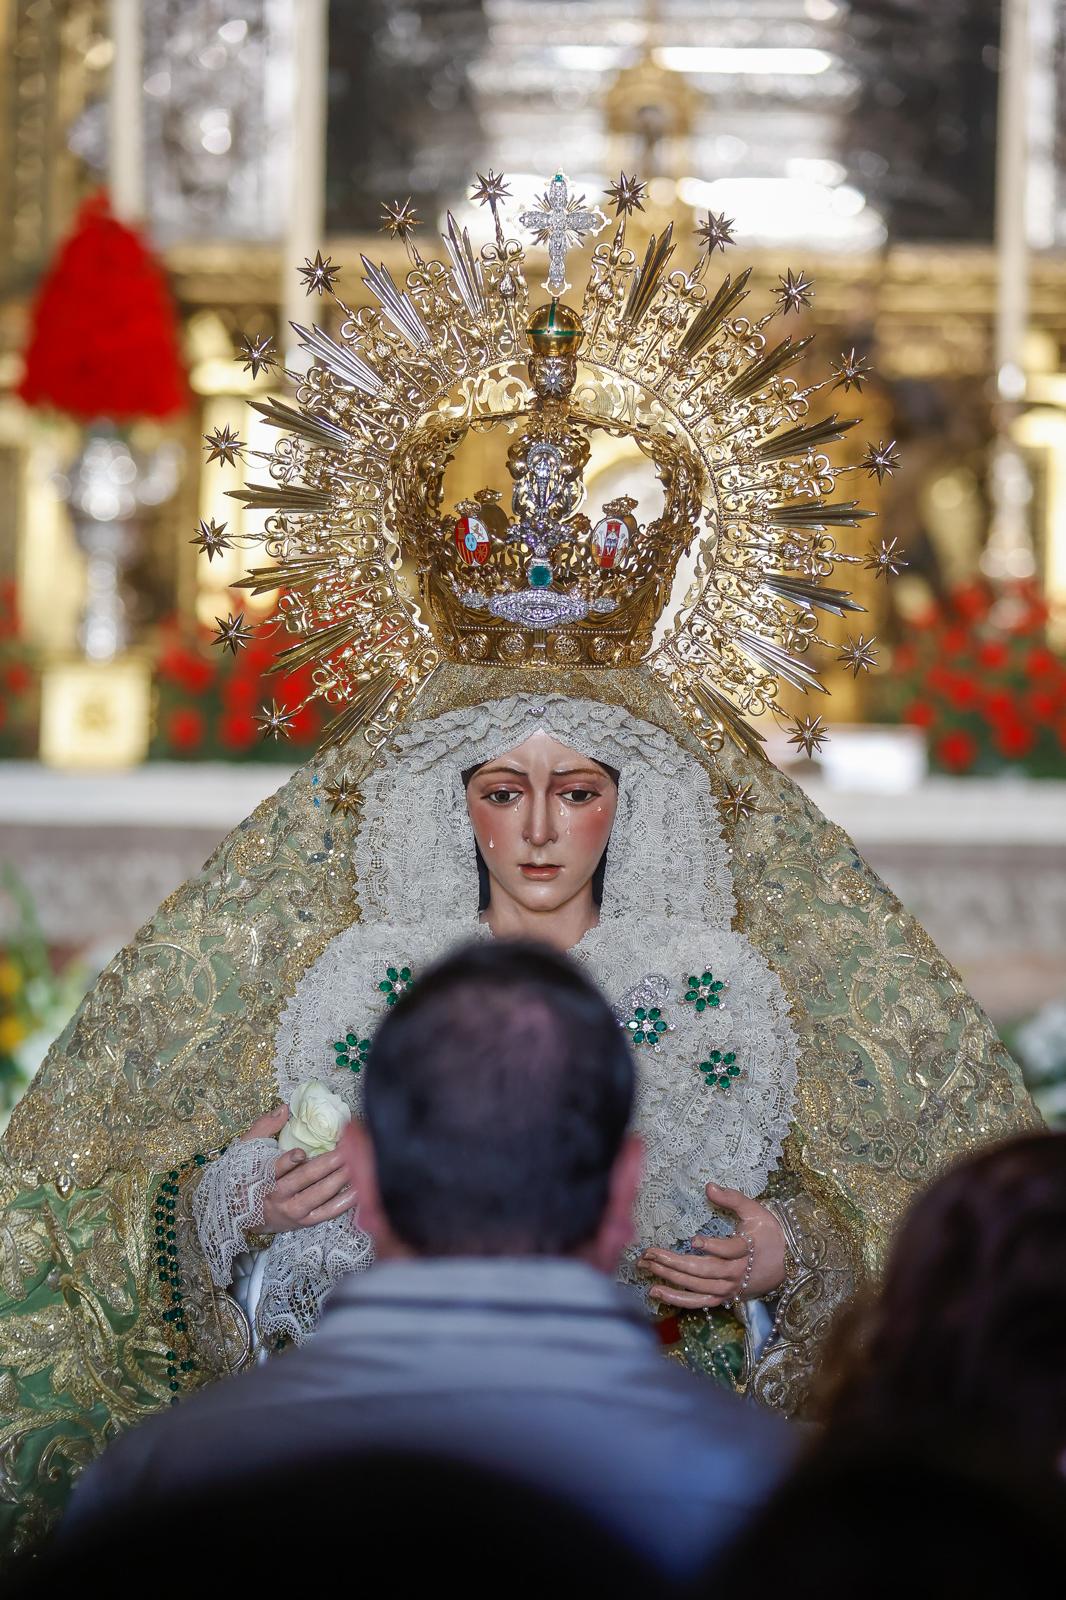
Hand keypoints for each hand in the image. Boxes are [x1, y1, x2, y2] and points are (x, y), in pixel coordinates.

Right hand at [240, 1104, 357, 1234]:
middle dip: (326, 1164)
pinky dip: (343, 1203)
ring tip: (356, 1164)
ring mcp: (292, 1211)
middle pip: (304, 1179)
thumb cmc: (247, 1176)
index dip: (288, 1161)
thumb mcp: (247, 1150)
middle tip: (346, 1151)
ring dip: (338, 1179)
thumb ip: (264, 1127)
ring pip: (319, 1194)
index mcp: (263, 1177)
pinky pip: (327, 1213)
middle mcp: (278, 1196)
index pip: (275, 1169)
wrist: (241, 1214)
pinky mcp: (304, 1221)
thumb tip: (284, 1109)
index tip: (300, 1153)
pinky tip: (357, 1190)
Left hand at [637, 1180, 785, 1310]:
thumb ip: (732, 1198)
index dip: (713, 1247)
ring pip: (698, 1286)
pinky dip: (678, 1300)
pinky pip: (699, 1302)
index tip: (694, 1240)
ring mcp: (729, 1288)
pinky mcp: (724, 1297)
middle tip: (649, 1254)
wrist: (788, 1263)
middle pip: (705, 1270)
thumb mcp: (755, 1211)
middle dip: (674, 1262)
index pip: (730, 1250)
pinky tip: (658, 1292)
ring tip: (647, 1269)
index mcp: (747, 1249)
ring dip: (671, 1279)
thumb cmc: (768, 1232)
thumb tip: (709, 1186)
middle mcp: (737, 1272)